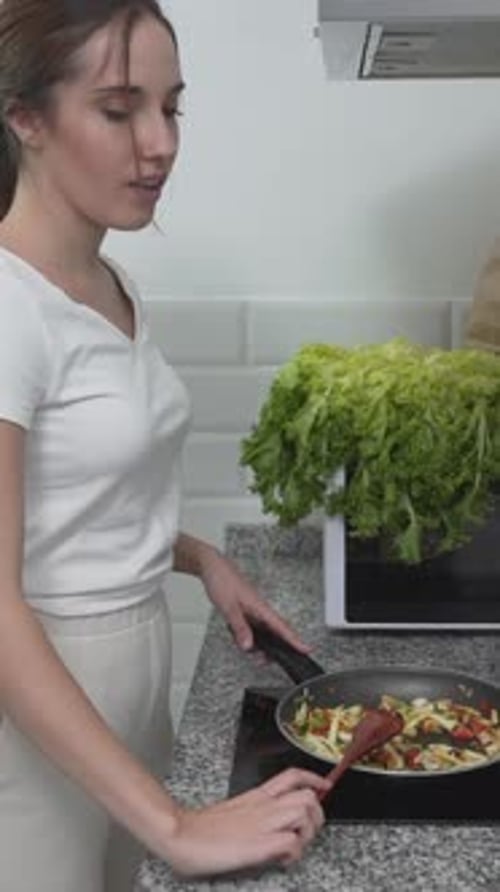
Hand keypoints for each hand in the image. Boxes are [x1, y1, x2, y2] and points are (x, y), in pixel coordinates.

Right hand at [162, 768, 328, 877]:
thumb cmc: (200, 829)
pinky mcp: (257, 845)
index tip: (324, 787)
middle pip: (307, 796)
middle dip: (317, 814)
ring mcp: (261, 824)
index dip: (314, 780)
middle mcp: (263, 807)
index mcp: (256, 796)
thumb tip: (270, 824)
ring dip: (307, 832)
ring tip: (294, 847)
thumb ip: (254, 813)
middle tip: (308, 831)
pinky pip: (290, 842)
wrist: (179, 833)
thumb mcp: (232, 813)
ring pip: (304, 812)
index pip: (293, 777)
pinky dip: (294, 852)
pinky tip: (283, 860)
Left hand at [199, 548, 310, 654]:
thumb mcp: (229, 607)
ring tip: (245, 647)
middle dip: (272, 649)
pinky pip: (253, 627)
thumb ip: (240, 627)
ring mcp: (253, 610)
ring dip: (256, 643)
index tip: (307, 649)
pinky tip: (238, 635)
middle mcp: (260, 609)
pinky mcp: (246, 610)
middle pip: (274, 633)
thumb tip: (249, 646)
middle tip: (264, 660)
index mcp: (260, 607)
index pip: (282, 627)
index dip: (295, 640)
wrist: (212, 567)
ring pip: (262, 632)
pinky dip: (247, 635)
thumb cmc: (222, 580)